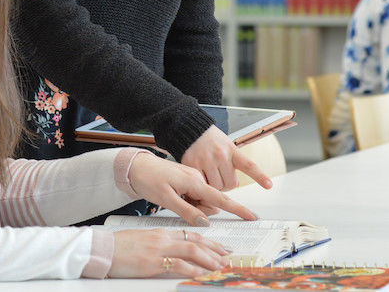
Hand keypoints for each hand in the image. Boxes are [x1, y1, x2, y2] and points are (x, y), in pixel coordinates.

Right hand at [108, 228, 229, 277]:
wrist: (102, 248)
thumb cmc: (118, 247)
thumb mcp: (142, 241)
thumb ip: (158, 245)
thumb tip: (171, 254)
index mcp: (160, 232)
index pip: (190, 234)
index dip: (208, 241)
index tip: (219, 248)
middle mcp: (163, 238)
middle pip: (196, 241)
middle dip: (215, 250)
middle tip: (227, 258)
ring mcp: (159, 249)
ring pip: (192, 251)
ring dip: (209, 260)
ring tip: (221, 267)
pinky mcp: (153, 262)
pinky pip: (179, 264)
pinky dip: (194, 270)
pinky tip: (202, 274)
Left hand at [127, 152, 257, 224]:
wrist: (135, 165)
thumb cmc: (148, 179)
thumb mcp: (166, 199)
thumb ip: (187, 211)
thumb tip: (206, 222)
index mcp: (194, 182)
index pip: (220, 199)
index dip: (237, 209)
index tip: (252, 216)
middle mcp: (197, 178)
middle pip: (210, 203)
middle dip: (201, 210)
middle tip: (177, 205)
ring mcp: (192, 178)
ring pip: (202, 200)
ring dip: (193, 205)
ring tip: (173, 199)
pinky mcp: (187, 179)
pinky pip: (195, 194)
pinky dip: (188, 200)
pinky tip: (174, 196)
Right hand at [180, 125, 271, 190]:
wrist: (191, 128)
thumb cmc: (211, 140)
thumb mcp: (227, 145)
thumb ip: (232, 163)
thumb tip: (233, 186)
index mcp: (232, 150)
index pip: (248, 165)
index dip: (260, 176)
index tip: (269, 185)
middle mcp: (221, 155)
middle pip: (230, 184)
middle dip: (227, 184)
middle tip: (221, 176)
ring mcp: (206, 160)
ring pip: (216, 187)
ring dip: (214, 186)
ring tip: (210, 176)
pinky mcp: (193, 164)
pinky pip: (202, 184)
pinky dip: (202, 184)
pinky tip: (200, 176)